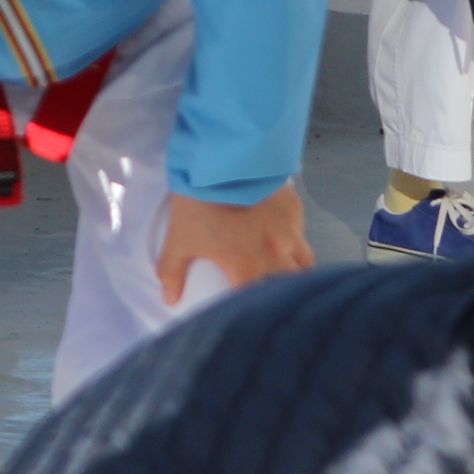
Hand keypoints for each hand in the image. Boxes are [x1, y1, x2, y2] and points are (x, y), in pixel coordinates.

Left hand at [159, 188, 312, 305]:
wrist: (223, 157)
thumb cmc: (200, 200)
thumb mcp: (179, 238)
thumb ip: (172, 273)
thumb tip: (169, 300)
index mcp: (247, 266)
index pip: (260, 302)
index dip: (258, 312)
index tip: (254, 316)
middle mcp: (275, 253)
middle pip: (291, 287)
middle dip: (284, 297)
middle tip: (275, 300)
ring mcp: (289, 231)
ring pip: (305, 263)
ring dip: (296, 273)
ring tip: (286, 275)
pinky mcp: (294, 210)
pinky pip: (302, 234)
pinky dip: (296, 242)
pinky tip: (283, 237)